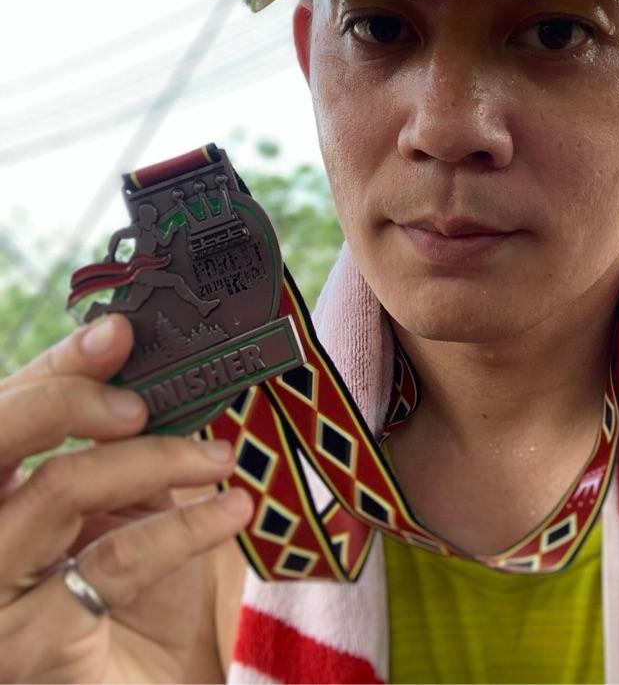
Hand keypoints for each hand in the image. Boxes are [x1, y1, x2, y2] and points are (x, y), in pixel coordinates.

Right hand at [0, 315, 252, 682]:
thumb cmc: (131, 602)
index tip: (120, 331)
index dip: (58, 366)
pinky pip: (113, 559)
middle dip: (66, 396)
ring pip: (58, 487)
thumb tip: (160, 374)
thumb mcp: (127, 509)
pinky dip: (184, 526)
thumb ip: (124, 451)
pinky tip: (233, 511)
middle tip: (140, 401)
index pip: (6, 413)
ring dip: (152, 459)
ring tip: (217, 457)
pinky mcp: (24, 649)